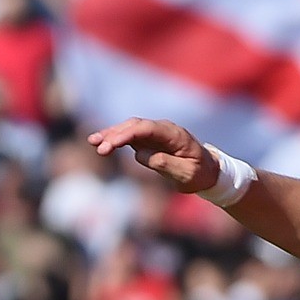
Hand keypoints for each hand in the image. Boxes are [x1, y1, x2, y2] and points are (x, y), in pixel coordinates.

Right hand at [89, 118, 217, 192]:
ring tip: (92, 141)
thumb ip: (165, 164)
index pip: (147, 129)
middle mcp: (163, 129)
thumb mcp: (186, 174)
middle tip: (99, 147)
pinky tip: (100, 143)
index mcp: (174, 134)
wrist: (208, 171)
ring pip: (130, 128)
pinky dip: (115, 139)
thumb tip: (141, 155)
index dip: (127, 134)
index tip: (112, 144)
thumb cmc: (199, 173)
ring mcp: (155, 133)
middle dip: (115, 134)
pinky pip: (130, 136)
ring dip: (111, 134)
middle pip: (135, 125)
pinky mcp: (149, 140)